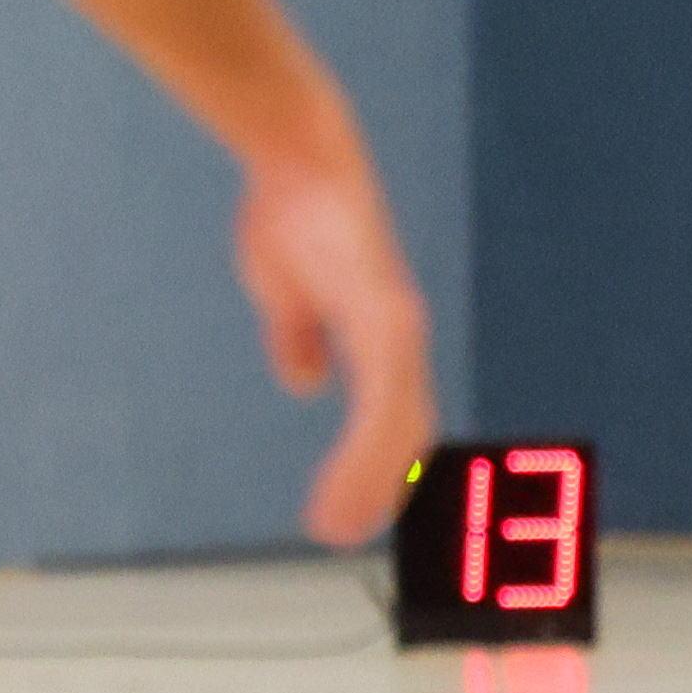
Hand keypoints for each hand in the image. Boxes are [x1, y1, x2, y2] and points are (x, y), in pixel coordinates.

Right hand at [238, 146, 433, 548]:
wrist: (299, 155)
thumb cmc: (293, 211)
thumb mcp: (284, 290)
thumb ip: (298, 337)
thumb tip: (304, 381)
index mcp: (380, 337)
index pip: (394, 418)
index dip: (380, 468)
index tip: (354, 513)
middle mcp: (399, 341)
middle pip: (406, 435)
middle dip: (382, 492)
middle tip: (346, 537)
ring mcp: (397, 333)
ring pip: (399, 432)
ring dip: (369, 488)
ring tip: (335, 529)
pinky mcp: (384, 323)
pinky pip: (383, 406)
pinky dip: (365, 457)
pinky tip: (342, 483)